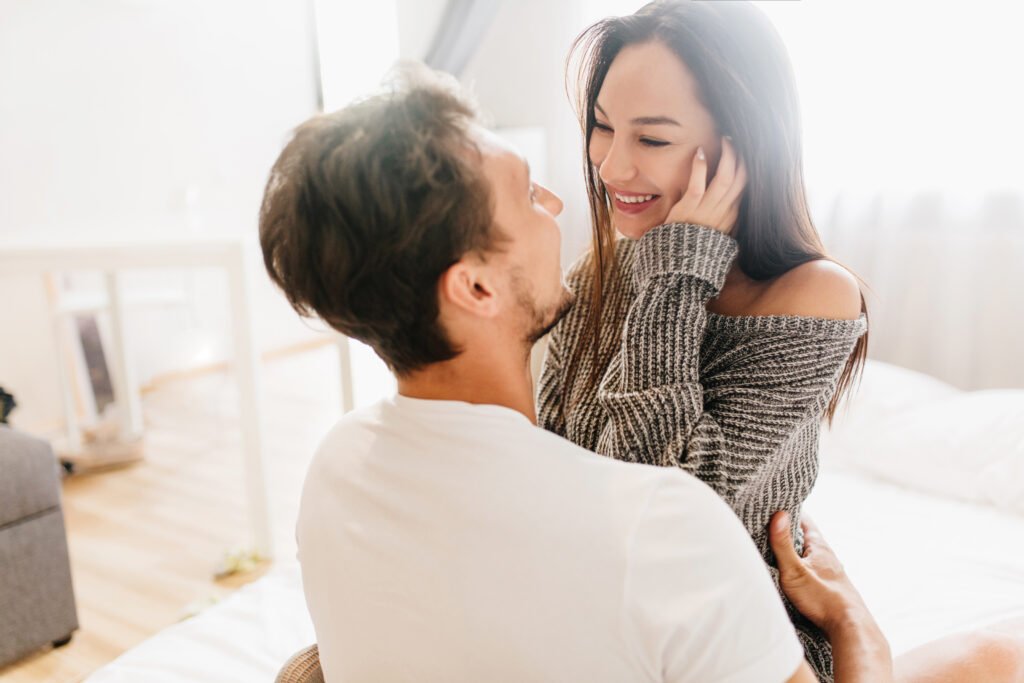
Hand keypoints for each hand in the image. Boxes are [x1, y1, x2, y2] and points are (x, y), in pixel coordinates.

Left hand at [665, 136, 745, 234]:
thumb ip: (721, 213)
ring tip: (725, 140)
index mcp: (731, 215)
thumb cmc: (694, 242)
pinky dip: (701, 166)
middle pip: (740, 178)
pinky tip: (700, 152)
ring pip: (725, 178)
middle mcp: (724, 211)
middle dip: (740, 157)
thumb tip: (728, 199)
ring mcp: (707, 209)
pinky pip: (698, 184)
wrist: (679, 262)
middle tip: (734, 141)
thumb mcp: (715, 230)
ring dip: (727, 156)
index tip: (742, 153)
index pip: (744, 186)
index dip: (745, 167)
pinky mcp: (690, 208)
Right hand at [769, 511, 870, 635]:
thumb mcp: (795, 570)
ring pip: (811, 555)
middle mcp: (828, 557)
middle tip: (772, 525)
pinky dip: (803, 567)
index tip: (776, 504)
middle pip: (807, 538)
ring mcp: (831, 573)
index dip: (791, 511)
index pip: (805, 521)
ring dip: (797, 551)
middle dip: (791, 531)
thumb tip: (778, 514)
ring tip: (780, 548)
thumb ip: (783, 544)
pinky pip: (814, 571)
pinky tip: (797, 575)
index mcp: (820, 548)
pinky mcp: (831, 588)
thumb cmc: (822, 599)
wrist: (850, 627)